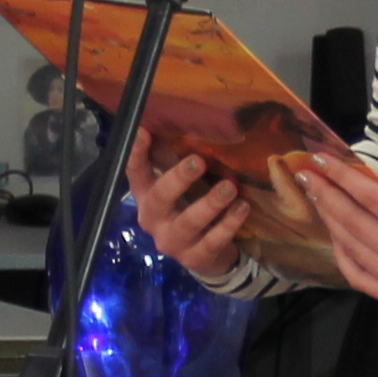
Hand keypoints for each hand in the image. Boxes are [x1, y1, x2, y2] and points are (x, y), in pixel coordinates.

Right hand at [129, 144, 246, 280]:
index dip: (137, 154)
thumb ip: (174, 160)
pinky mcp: (194, 258)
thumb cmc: (189, 206)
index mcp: (145, 195)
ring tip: (230, 188)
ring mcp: (172, 241)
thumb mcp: (179, 186)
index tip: (145, 132)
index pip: (135, 172)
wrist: (204, 255)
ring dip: (209, 204)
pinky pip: (212, 242)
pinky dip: (228, 225)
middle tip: (199, 161)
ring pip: (188, 222)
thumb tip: (181, 117)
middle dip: (179, 178)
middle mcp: (152, 218)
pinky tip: (242, 208)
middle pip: (160, 198)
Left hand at [303, 157, 377, 318]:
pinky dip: (342, 254)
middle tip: (306, 177)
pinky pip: (357, 276)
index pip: (370, 197)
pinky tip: (336, 236)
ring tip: (318, 200)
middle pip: (352, 222)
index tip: (321, 162)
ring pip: (350, 248)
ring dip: (330, 221)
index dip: (342, 178)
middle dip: (326, 196)